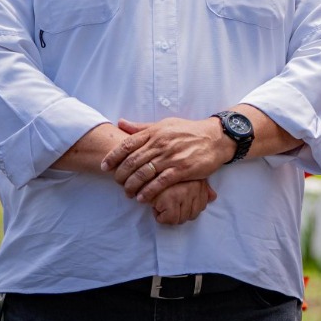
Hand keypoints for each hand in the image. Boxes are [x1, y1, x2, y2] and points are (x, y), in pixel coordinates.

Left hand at [101, 118, 231, 201]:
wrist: (215, 138)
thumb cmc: (189, 131)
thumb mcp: (165, 124)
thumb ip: (142, 127)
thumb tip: (120, 123)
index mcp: (155, 132)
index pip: (128, 144)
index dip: (113, 157)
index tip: (105, 167)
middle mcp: (161, 144)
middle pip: (132, 161)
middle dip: (121, 175)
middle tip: (116, 183)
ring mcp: (171, 157)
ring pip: (144, 173)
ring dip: (132, 185)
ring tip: (127, 193)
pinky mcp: (182, 169)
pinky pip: (160, 182)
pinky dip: (149, 191)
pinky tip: (142, 198)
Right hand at [148, 179, 217, 225]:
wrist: (148, 170)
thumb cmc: (168, 174)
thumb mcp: (190, 176)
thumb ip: (204, 188)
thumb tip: (212, 197)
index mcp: (200, 182)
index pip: (201, 207)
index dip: (187, 208)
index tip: (176, 203)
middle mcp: (195, 188)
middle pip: (192, 216)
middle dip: (178, 214)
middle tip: (167, 205)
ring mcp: (183, 193)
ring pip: (180, 219)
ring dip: (168, 216)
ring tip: (160, 203)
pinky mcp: (170, 198)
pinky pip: (169, 218)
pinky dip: (160, 216)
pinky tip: (155, 205)